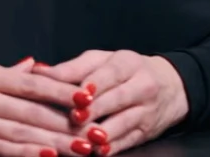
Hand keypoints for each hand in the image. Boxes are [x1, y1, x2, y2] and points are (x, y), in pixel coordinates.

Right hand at [0, 58, 97, 156]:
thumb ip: (2, 72)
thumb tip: (33, 67)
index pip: (29, 82)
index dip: (60, 91)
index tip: (87, 97)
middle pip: (32, 110)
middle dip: (67, 121)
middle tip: (96, 129)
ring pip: (22, 132)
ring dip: (55, 141)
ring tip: (83, 148)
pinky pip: (0, 150)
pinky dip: (25, 153)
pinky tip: (44, 156)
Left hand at [34, 50, 188, 155]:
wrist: (170, 87)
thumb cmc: (125, 70)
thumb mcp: (101, 61)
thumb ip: (72, 68)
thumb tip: (39, 70)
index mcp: (127, 63)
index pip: (109, 74)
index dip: (92, 85)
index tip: (76, 95)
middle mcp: (141, 86)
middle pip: (116, 99)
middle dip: (95, 110)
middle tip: (75, 118)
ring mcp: (146, 111)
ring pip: (124, 123)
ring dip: (103, 133)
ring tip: (84, 139)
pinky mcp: (146, 132)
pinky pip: (128, 141)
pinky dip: (113, 147)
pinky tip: (98, 150)